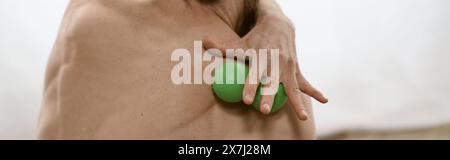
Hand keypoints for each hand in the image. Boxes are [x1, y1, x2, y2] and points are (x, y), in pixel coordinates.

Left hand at [203, 14, 327, 120]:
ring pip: (292, 87)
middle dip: (270, 96)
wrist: (278, 25)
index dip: (250, 86)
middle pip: (272, 82)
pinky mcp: (296, 69)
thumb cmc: (254, 38)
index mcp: (260, 56)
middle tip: (265, 111)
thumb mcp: (239, 41)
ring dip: (297, 102)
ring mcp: (288, 67)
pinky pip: (305, 83)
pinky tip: (325, 100)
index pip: (254, 74)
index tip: (246, 100)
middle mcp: (275, 62)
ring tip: (302, 118)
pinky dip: (315, 92)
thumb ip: (222, 46)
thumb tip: (203, 41)